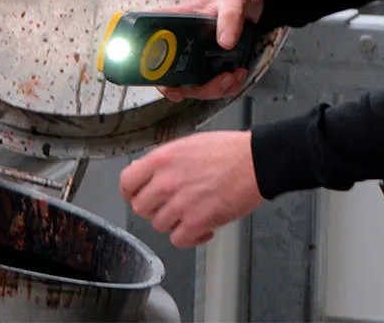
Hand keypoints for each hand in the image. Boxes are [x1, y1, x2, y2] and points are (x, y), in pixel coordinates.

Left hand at [120, 131, 262, 247]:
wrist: (257, 161)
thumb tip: (148, 174)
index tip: (139, 195)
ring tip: (193, 212)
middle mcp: (167, 181)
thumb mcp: (191, 144)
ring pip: (160, 225)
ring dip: (175, 222)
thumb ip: (167, 160)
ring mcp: (180, 203)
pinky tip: (204, 227)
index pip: (127, 182)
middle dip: (156, 208)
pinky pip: (179, 240)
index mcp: (164, 158)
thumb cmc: (231, 150)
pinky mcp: (197, 222)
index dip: (132, 192)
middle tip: (172, 204)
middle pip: (141, 208)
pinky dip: (191, 237)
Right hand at [155, 0, 263, 102]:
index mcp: (175, 23)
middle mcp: (179, 43)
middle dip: (193, 88)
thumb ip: (230, 17)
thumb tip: (225, 42)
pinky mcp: (207, 67)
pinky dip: (225, 88)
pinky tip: (237, 75)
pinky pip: (210, 87)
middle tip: (221, 79)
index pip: (150, 45)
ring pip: (191, 86)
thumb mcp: (234, 1)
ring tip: (233, 75)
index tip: (169, 85)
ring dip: (213, 89)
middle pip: (170, 77)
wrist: (248, 5)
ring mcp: (192, 57)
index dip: (149, 70)